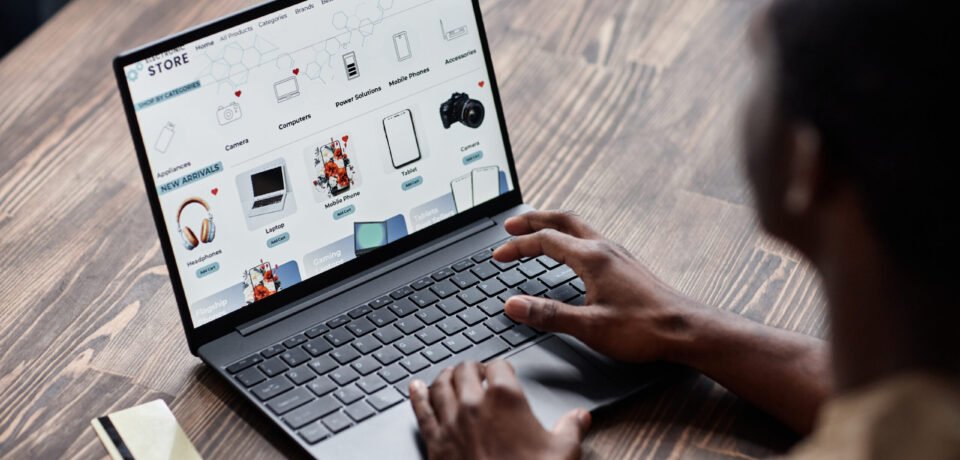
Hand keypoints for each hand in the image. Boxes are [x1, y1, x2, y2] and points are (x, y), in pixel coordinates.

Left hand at [409, 360, 590, 459]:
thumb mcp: (562, 453)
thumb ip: (572, 428)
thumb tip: (581, 417)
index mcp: (506, 398)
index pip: (499, 366)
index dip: (502, 367)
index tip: (504, 371)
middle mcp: (474, 404)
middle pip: (465, 370)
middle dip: (472, 369)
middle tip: (477, 372)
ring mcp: (451, 422)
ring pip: (440, 385)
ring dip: (445, 377)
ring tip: (449, 375)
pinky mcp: (435, 442)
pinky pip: (421, 411)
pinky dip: (417, 396)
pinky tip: (415, 388)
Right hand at [494, 211, 702, 363]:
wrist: (685, 330)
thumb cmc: (644, 329)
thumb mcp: (589, 327)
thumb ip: (548, 315)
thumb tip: (513, 305)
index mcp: (593, 258)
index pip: (546, 241)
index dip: (517, 246)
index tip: (498, 255)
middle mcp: (605, 248)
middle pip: (563, 221)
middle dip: (533, 220)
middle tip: (511, 225)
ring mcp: (617, 254)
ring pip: (578, 227)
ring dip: (552, 225)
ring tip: (535, 230)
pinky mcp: (625, 265)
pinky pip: (590, 239)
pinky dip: (570, 237)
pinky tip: (570, 253)